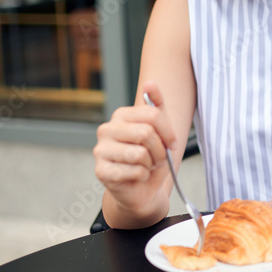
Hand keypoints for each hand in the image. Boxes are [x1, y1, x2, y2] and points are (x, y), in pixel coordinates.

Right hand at [93, 81, 176, 215]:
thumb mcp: (159, 130)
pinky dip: (143, 176)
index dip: (168, 131)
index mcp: (121, 115)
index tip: (171, 142)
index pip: (153, 114)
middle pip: (146, 133)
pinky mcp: (101, 171)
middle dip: (159, 150)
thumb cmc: (150, 158)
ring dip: (151, 164)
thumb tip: (150, 83)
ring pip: (140, 153)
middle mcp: (106, 129)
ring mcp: (101, 150)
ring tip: (146, 166)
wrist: (141, 189)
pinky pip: (134, 171)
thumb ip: (157, 106)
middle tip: (157, 158)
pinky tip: (136, 176)